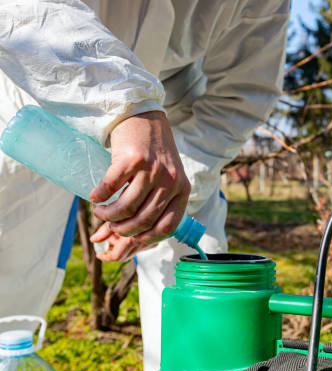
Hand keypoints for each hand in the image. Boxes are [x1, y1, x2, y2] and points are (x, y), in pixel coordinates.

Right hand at [89, 111, 190, 260]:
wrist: (144, 117)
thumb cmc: (153, 153)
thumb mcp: (167, 179)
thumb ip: (157, 203)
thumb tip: (132, 237)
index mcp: (183, 190)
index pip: (167, 226)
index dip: (146, 238)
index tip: (131, 239)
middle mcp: (171, 182)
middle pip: (144, 220)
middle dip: (122, 230)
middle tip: (109, 227)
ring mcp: (153, 170)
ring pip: (127, 208)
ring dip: (108, 215)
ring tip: (100, 212)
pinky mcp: (132, 160)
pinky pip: (111, 187)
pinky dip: (99, 196)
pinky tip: (95, 196)